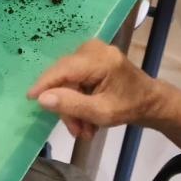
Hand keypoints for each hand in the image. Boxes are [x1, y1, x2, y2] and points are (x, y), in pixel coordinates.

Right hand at [27, 39, 159, 139]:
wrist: (150, 101)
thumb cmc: (130, 107)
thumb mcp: (102, 113)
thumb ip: (72, 105)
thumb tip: (42, 98)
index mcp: (100, 59)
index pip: (63, 70)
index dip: (44, 84)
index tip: (30, 99)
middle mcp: (93, 49)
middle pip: (64, 76)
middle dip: (66, 105)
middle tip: (76, 131)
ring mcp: (92, 51)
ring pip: (68, 80)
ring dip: (72, 106)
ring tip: (84, 130)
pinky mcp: (91, 57)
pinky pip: (74, 77)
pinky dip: (77, 98)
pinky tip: (86, 117)